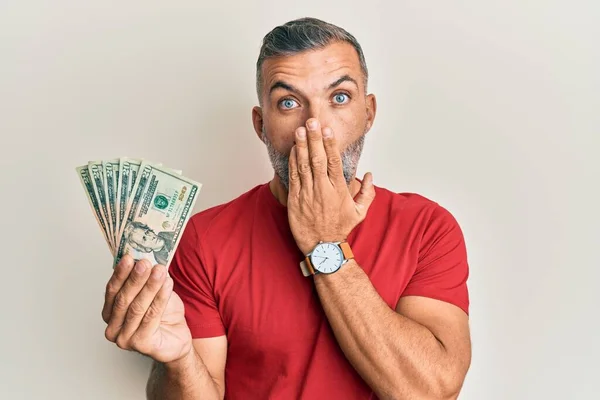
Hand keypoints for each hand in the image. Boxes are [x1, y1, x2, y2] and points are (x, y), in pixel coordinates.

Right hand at [102, 255, 191, 363]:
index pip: (112, 291)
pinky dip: (160, 298)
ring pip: (137, 307)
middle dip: (135, 279)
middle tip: (145, 263)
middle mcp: (113, 328)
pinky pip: (151, 317)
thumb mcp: (152, 293)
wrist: (178, 340)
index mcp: (110, 314)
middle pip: (123, 299)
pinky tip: (167, 284)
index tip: (129, 257)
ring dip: (149, 286)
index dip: (120, 274)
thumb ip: (144, 280)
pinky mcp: (141, 344)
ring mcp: (125, 339)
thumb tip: (143, 258)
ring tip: (159, 270)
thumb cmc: (163, 317)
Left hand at [287, 118, 375, 254]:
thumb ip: (367, 193)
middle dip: (314, 139)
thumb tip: (370, 176)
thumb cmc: (340, 229)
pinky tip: (293, 149)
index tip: (328, 130)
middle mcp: (322, 190)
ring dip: (301, 147)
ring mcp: (307, 194)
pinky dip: (293, 162)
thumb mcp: (360, 212)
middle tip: (312, 122)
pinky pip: (294, 177)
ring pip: (303, 166)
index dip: (330, 145)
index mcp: (338, 190)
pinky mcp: (295, 200)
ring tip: (300, 131)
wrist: (322, 247)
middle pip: (318, 159)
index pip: (334, 162)